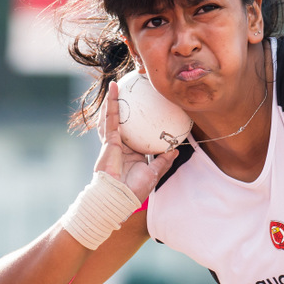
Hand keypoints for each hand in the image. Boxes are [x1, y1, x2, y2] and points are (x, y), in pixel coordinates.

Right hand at [94, 81, 177, 201]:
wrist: (118, 198)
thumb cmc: (134, 190)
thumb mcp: (153, 173)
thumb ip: (163, 161)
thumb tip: (175, 150)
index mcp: (130, 153)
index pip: (133, 134)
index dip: (136, 122)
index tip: (143, 111)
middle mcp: (119, 146)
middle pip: (119, 122)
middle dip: (120, 107)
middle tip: (127, 92)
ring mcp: (111, 142)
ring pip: (111, 117)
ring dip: (112, 100)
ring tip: (116, 85)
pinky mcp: (108, 140)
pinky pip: (110, 119)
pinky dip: (111, 103)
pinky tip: (113, 90)